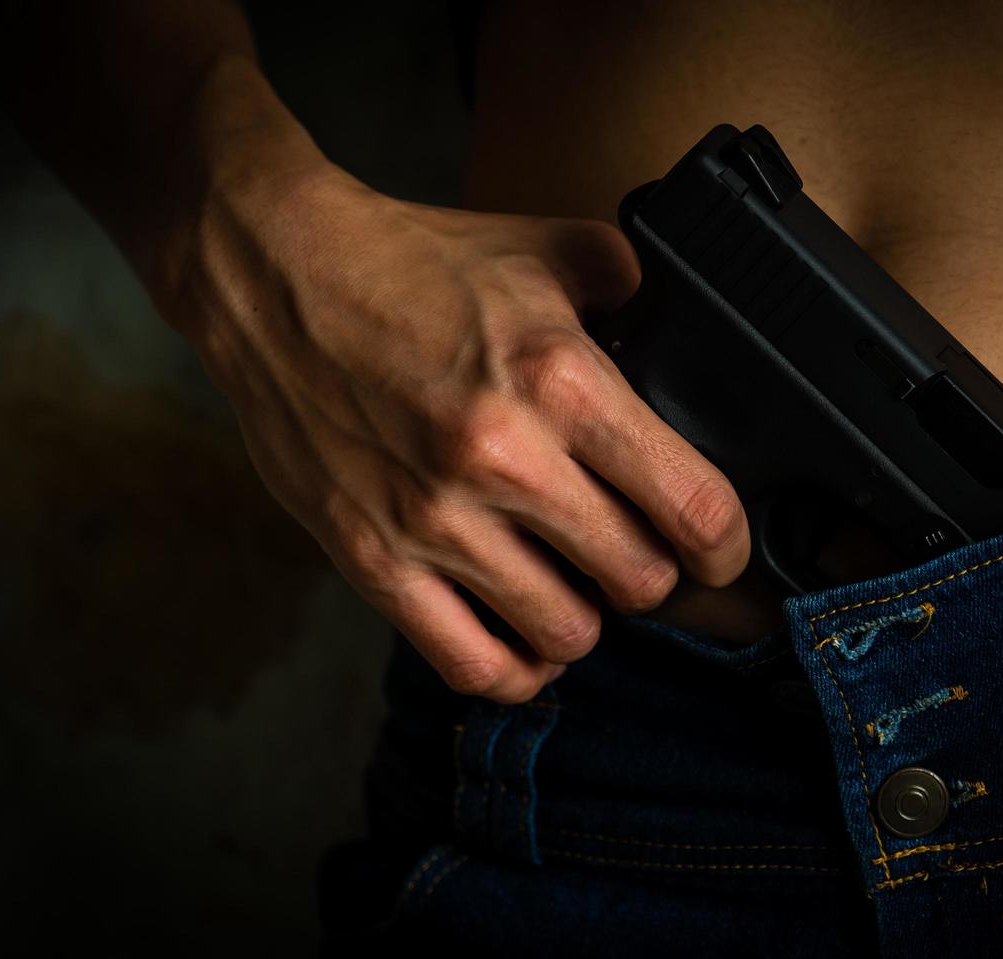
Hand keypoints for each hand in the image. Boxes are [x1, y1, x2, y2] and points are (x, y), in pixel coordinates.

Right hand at [158, 161, 751, 702]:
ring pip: (567, 634)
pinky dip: (518, 666)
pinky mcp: (374, 559)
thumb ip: (635, 290)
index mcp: (560, 380)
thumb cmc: (413, 263)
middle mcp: (504, 461)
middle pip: (639, 583)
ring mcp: (433, 521)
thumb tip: (682, 337)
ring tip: (574, 580)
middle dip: (654, 573)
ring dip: (587, 617)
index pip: (694, 508)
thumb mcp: (547, 249)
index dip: (727, 545)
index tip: (720, 548)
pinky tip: (526, 635)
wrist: (275, 276)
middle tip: (638, 549)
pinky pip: (474, 666)